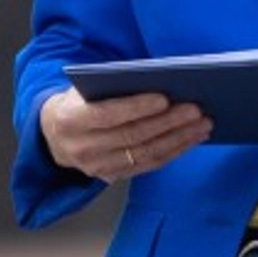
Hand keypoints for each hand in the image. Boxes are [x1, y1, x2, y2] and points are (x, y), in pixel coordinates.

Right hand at [38, 86, 209, 183]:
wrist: (55, 135)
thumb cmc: (77, 102)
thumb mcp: (83, 89)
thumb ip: (110, 86)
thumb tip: (156, 79)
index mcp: (71, 120)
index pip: (108, 115)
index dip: (137, 108)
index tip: (165, 98)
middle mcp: (83, 148)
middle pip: (132, 136)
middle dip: (168, 123)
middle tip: (195, 109)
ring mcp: (98, 167)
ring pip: (145, 154)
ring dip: (178, 139)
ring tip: (202, 123)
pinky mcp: (113, 177)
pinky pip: (149, 165)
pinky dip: (174, 151)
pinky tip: (192, 138)